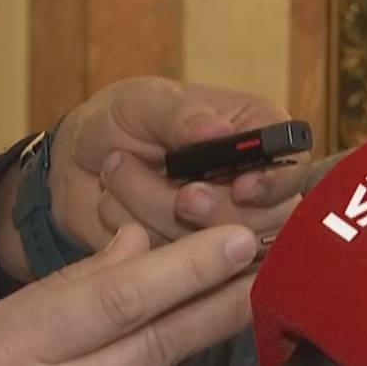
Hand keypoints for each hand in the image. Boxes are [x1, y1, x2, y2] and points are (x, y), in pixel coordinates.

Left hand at [0, 78, 309, 280]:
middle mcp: (251, 182)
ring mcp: (220, 224)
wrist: (73, 161)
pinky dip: (135, 234)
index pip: (293, 167)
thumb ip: (182, 114)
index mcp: (258, 135)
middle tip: (180, 195)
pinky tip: (115, 204)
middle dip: (217, 211)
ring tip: (118, 173)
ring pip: (215, 245)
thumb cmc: (123, 117)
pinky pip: (173, 264)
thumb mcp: (147, 101)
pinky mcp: (187, 257)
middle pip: (268, 220)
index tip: (241, 187)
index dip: (275, 184)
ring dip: (156, 210)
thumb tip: (218, 131)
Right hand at [0, 223, 258, 365]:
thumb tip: (138, 241)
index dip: (183, 272)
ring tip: (263, 297)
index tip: (238, 241)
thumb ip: (74, 281)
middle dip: (220, 307)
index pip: (115, 300)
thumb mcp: (2, 316)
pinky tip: (222, 329)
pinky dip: (187, 355)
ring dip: (212, 332)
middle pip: (156, 344)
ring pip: (158, 365)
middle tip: (277, 270)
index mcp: (17, 342)